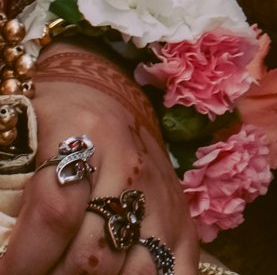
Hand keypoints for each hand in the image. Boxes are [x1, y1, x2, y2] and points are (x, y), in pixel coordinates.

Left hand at [4, 43, 197, 271]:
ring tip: (65, 273)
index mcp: (87, 135)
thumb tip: (1, 232)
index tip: (6, 270)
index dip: (24, 259)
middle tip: (33, 273)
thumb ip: (7, 184)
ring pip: (132, 272)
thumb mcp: (21, 136)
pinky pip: (177, 274)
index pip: (56, 212)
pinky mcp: (182, 225)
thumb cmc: (53, 121)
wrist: (105, 96)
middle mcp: (131, 168)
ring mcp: (161, 200)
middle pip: (90, 256)